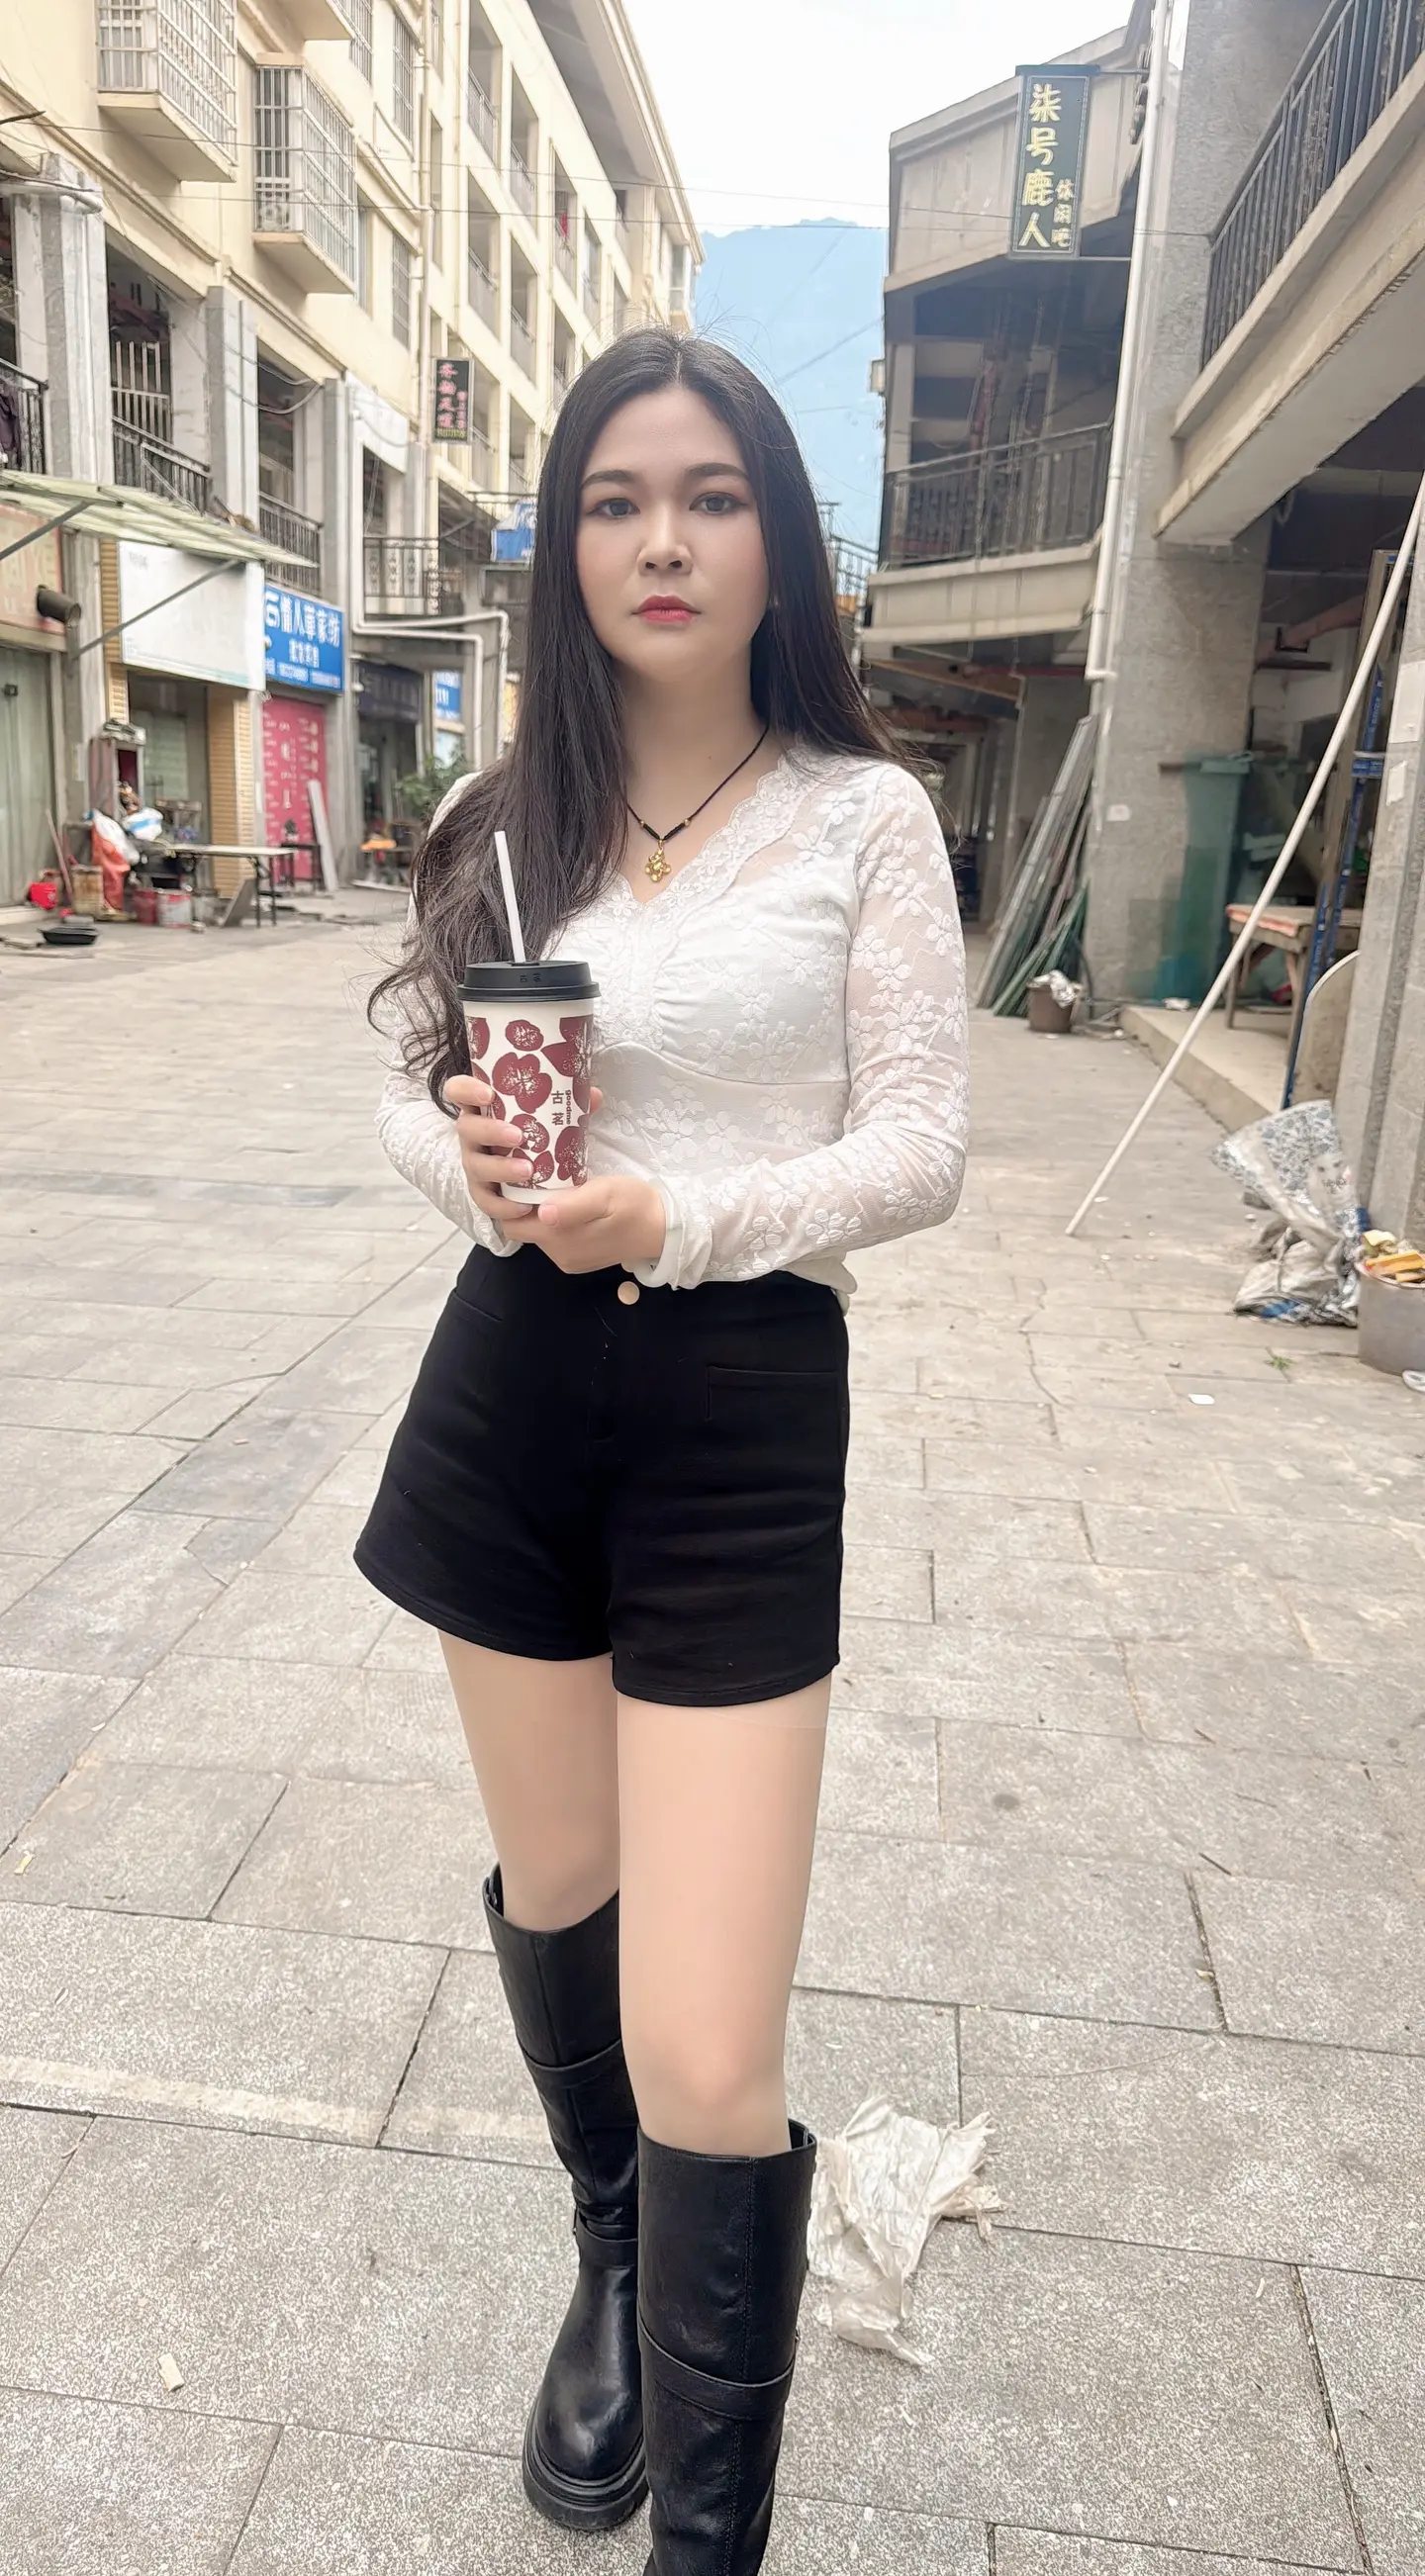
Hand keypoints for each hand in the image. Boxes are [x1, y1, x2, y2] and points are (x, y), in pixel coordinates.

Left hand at [444, 1075, 664, 1272]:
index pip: (511, 1222)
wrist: (664, 1229)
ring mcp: (567, 1259)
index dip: (509, 1198)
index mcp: (560, 1239)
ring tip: (548, 1182)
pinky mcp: (577, 1258)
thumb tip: (541, 1212)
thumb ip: (573, 1206)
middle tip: (532, 1172)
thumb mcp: (606, 1195)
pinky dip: (553, 1219)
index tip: (518, 1172)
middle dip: (521, 1202)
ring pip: (536, 1231)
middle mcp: (558, 1255)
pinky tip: (565, 1199)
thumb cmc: (636, 1205)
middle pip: (521, 1226)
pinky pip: (553, 1238)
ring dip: (538, 1209)